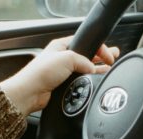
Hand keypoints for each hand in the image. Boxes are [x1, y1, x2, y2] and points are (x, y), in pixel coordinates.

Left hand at [0, 36, 119, 115]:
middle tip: (113, 58)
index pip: (85, 42)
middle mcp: (62, 58)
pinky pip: (80, 81)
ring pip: (84, 69)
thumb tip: (92, 68)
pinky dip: (89, 81)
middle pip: (86, 55)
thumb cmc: (41, 72)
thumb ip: (84, 61)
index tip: (109, 56)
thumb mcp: (67, 58)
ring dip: (96, 70)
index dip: (99, 47)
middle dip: (100, 57)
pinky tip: (96, 82)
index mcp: (61, 46)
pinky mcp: (63, 85)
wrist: (30, 92)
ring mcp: (63, 73)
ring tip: (109, 69)